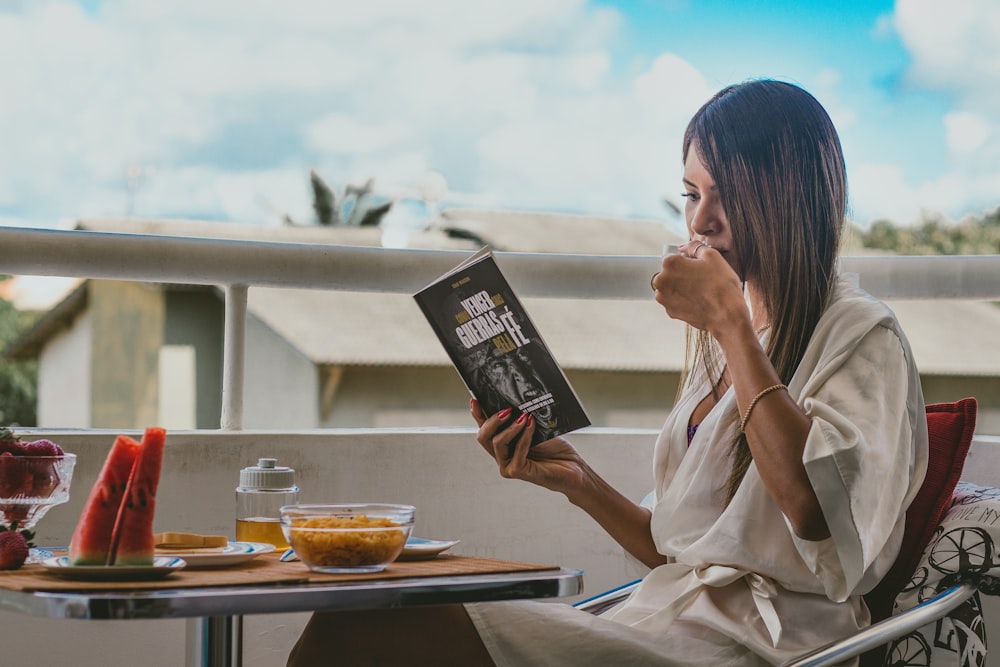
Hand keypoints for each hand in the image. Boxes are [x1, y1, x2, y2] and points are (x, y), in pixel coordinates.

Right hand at [470, 398, 586, 495]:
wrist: (573, 467)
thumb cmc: (555, 449)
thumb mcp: (535, 428)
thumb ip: (520, 419)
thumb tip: (511, 402)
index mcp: (504, 445)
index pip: (485, 428)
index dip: (477, 414)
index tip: (475, 399)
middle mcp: (502, 456)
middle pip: (483, 437)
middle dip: (492, 420)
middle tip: (506, 409)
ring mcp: (508, 466)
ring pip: (497, 443)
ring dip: (510, 427)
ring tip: (523, 416)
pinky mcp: (517, 472)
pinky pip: (516, 450)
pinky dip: (524, 435)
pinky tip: (531, 424)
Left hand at [652, 241, 746, 335]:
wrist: (726, 315)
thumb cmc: (721, 284)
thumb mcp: (712, 255)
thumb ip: (694, 247)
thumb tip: (683, 247)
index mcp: (669, 264)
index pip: (673, 256)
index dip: (687, 260)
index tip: (698, 267)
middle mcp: (661, 281)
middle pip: (670, 272)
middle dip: (682, 274)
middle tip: (701, 279)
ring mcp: (664, 298)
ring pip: (671, 287)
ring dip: (681, 287)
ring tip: (700, 291)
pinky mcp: (670, 311)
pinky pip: (674, 300)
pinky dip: (683, 299)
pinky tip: (698, 300)